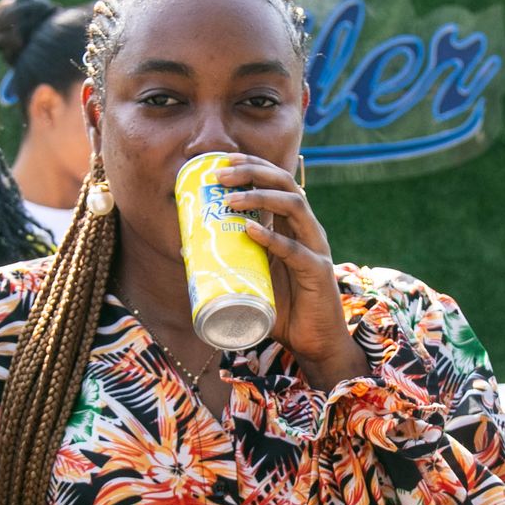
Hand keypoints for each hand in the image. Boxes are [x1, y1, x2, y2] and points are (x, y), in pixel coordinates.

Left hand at [217, 154, 368, 388]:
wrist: (314, 343)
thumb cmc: (282, 309)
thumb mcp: (252, 277)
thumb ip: (230, 261)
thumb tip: (187, 251)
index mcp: (292, 226)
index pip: (276, 182)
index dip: (252, 165)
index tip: (221, 161)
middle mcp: (306, 230)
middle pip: (285, 183)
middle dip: (252, 172)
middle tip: (219, 175)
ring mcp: (315, 248)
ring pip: (294, 206)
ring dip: (260, 197)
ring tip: (229, 199)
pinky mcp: (317, 272)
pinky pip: (296, 249)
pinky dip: (272, 238)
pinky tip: (251, 230)